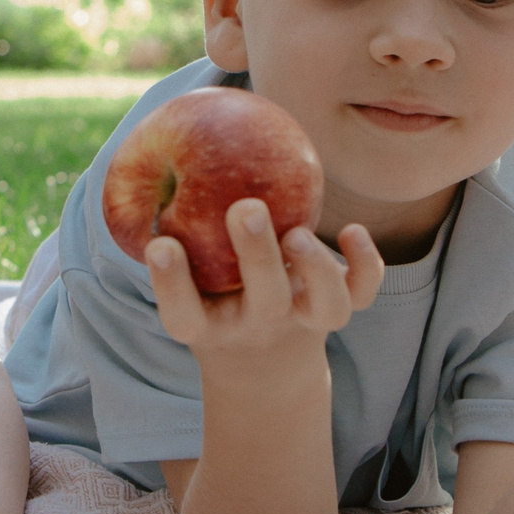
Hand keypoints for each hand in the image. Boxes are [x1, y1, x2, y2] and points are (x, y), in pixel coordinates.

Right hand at [144, 198, 381, 360]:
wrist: (262, 355)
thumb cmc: (206, 294)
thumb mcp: (179, 276)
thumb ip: (165, 229)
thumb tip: (147, 157)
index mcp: (209, 326)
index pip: (184, 315)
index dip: (171, 283)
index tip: (161, 244)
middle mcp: (258, 324)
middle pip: (264, 303)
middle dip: (257, 255)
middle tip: (246, 209)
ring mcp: (303, 318)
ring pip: (327, 309)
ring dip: (318, 267)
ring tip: (298, 231)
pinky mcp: (335, 307)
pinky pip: (362, 293)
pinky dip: (367, 265)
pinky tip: (351, 229)